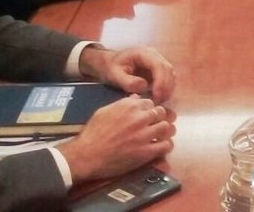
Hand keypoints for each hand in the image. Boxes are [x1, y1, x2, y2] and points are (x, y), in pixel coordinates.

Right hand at [57, 95, 175, 181]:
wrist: (87, 156)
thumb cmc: (92, 133)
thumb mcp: (104, 111)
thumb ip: (122, 104)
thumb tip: (136, 98)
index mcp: (130, 106)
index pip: (150, 103)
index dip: (149, 110)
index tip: (147, 116)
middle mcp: (140, 118)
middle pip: (161, 113)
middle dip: (158, 118)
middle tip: (154, 126)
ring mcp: (144, 135)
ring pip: (166, 127)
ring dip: (164, 131)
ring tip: (160, 136)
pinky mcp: (146, 152)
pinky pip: (166, 145)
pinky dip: (166, 145)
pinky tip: (160, 147)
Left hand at [79, 45, 175, 102]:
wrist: (109, 63)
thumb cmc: (111, 68)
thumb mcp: (114, 75)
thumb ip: (127, 81)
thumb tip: (144, 87)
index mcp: (143, 53)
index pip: (159, 65)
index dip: (161, 81)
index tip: (157, 95)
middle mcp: (154, 55)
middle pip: (168, 69)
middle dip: (166, 86)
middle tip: (158, 102)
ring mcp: (157, 61)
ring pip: (170, 74)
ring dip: (167, 88)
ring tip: (157, 101)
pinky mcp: (158, 69)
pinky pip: (167, 78)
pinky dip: (165, 88)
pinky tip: (157, 98)